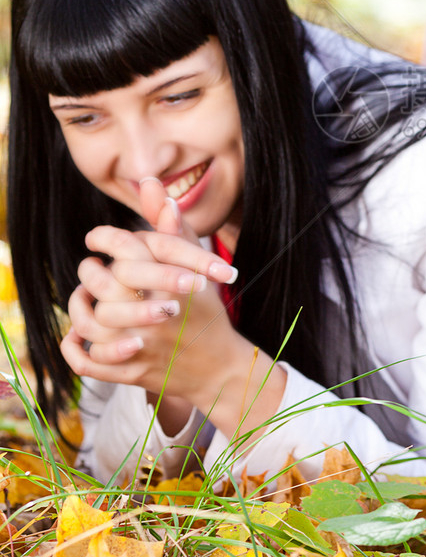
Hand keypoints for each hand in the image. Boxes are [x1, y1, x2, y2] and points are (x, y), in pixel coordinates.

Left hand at [61, 178, 238, 401]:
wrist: (220, 368)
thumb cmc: (206, 310)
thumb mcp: (197, 265)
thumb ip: (170, 226)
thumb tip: (150, 183)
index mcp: (173, 283)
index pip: (128, 249)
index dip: (106, 238)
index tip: (97, 238)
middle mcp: (156, 314)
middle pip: (105, 285)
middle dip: (91, 272)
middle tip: (93, 267)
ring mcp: (142, 347)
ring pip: (91, 324)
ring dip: (79, 307)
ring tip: (85, 296)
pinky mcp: (131, 373)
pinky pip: (88, 363)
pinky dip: (75, 349)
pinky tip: (75, 333)